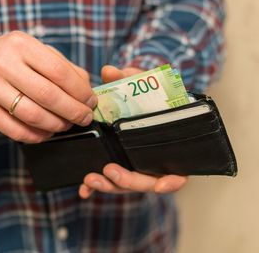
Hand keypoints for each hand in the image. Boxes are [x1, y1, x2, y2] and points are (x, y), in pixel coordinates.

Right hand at [0, 31, 96, 142]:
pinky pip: (15, 130)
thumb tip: (87, 91)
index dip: (80, 91)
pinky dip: (37, 136)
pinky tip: (47, 132)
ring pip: (32, 115)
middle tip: (84, 118)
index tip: (90, 102)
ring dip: (56, 125)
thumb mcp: (38, 52)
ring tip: (67, 124)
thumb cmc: (15, 59)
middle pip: (47, 95)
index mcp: (21, 44)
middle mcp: (1, 63)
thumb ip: (65, 68)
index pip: (59, 72)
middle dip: (73, 111)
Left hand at [78, 65, 187, 198]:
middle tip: (109, 171)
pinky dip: (96, 187)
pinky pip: (107, 181)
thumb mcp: (143, 83)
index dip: (172, 181)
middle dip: (127, 181)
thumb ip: (130, 77)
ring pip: (124, 185)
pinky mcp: (117, 165)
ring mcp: (133, 166)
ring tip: (89, 179)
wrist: (136, 99)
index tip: (162, 185)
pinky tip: (83, 189)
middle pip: (144, 182)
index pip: (177, 172)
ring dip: (108, 185)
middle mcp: (151, 162)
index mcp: (166, 147)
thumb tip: (108, 71)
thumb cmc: (147, 94)